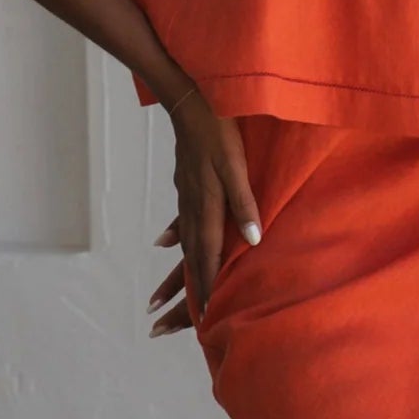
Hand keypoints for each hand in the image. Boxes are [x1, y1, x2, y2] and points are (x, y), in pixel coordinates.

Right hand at [146, 91, 262, 336]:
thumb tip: (253, 241)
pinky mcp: (185, 181)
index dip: (208, 285)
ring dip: (181, 267)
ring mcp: (186, 193)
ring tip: (172, 291)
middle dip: (190, 287)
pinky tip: (165, 242)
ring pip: (184, 239)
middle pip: (192, 254)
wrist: (191, 99)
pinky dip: (175, 235)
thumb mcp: (236, 166)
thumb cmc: (219, 129)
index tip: (207, 314)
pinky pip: (180, 218)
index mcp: (207, 204)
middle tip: (185, 318)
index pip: (208, 255)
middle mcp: (193, 204)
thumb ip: (245, 203)